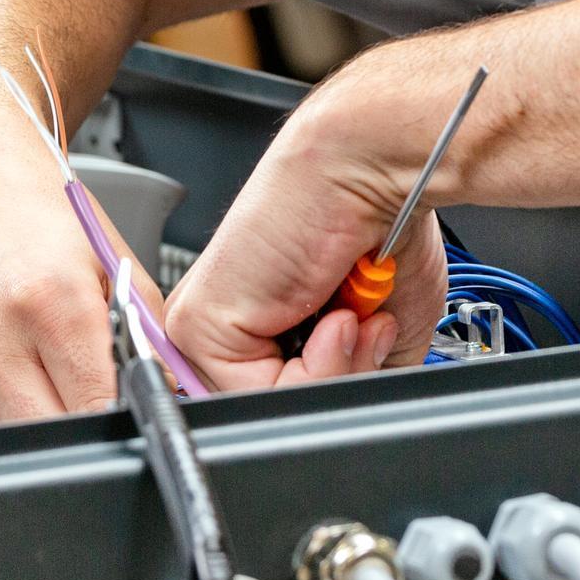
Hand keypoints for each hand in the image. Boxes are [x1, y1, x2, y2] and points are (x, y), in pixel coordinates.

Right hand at [0, 137, 162, 427]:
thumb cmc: (31, 207)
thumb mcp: (108, 257)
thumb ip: (145, 330)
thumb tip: (169, 388)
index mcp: (50, 301)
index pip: (97, 408)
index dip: (121, 420)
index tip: (130, 415)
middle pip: (51, 436)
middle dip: (81, 432)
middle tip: (93, 403)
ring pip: (6, 446)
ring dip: (37, 431)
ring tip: (50, 387)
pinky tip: (11, 382)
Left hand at [164, 67, 451, 391]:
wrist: (373, 169)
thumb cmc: (381, 226)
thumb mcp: (377, 334)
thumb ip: (350, 381)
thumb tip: (339, 410)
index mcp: (258, 327)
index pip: (277, 403)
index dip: (331, 389)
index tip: (366, 347)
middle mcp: (224, 327)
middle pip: (271, 409)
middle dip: (336, 381)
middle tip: (363, 327)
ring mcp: (203, 327)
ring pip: (264, 407)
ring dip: (332, 373)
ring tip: (350, 314)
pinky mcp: (198, 324)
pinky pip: (255, 393)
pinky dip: (314, 368)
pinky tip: (330, 315)